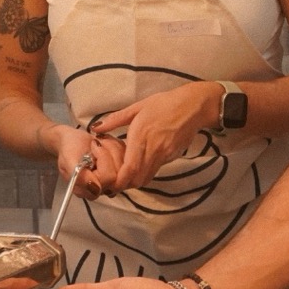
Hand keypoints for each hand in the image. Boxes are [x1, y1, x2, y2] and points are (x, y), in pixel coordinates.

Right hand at [51, 125, 123, 197]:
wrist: (72, 141)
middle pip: (120, 170)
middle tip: (95, 144)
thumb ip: (80, 177)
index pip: (109, 177)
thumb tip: (95, 189)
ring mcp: (116, 179)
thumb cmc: (69, 150)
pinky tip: (106, 144)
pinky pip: (130, 155)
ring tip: (98, 143)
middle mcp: (106, 188)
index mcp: (91, 190)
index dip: (102, 159)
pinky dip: (117, 144)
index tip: (92, 148)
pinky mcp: (123, 168)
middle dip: (108, 151)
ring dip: (112, 146)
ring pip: (127, 161)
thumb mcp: (68, 162)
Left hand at [90, 82, 215, 190]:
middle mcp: (153, 150)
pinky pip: (156, 169)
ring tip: (126, 172)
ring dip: (135, 179)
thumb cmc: (163, 103)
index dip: (119, 181)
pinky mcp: (172, 157)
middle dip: (125, 184)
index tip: (109, 183)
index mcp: (141, 137)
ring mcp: (164, 155)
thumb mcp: (137, 107)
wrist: (193, 106)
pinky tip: (141, 162)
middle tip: (115, 179)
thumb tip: (96, 128)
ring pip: (147, 177)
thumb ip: (115, 119)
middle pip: (138, 180)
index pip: (129, 169)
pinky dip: (146, 171)